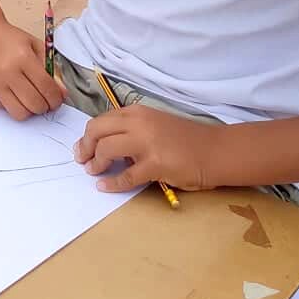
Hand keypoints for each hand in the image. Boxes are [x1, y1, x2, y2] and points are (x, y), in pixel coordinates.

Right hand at [0, 17, 66, 120]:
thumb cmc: (9, 39)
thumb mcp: (35, 46)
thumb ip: (51, 69)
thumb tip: (62, 94)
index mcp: (23, 58)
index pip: (47, 88)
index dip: (57, 98)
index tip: (58, 98)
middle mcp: (8, 73)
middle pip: (35, 104)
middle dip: (46, 106)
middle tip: (47, 101)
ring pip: (21, 114)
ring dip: (31, 110)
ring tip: (32, 100)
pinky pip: (6, 110)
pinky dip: (15, 106)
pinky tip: (16, 94)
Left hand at [75, 105, 218, 193]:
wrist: (216, 151)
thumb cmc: (186, 140)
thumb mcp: (155, 125)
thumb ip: (132, 130)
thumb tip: (106, 144)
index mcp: (137, 112)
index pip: (101, 120)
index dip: (88, 136)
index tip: (83, 147)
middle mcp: (139, 122)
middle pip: (97, 130)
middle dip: (85, 146)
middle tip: (82, 160)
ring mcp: (147, 143)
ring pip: (107, 149)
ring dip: (96, 163)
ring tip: (93, 172)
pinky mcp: (155, 164)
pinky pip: (126, 176)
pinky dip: (111, 183)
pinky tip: (104, 187)